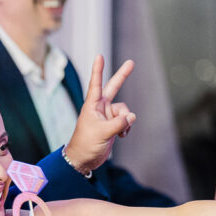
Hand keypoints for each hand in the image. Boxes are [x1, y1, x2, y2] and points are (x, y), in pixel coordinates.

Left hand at [63, 56, 136, 174]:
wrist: (83, 159)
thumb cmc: (86, 144)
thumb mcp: (103, 133)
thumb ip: (119, 123)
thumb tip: (132, 117)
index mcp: (92, 105)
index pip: (96, 84)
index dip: (98, 70)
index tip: (99, 56)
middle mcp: (100, 107)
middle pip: (113, 87)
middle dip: (122, 76)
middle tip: (131, 62)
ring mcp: (107, 116)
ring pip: (124, 110)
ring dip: (126, 120)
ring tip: (120, 132)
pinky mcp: (112, 124)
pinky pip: (126, 120)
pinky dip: (126, 127)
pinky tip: (122, 135)